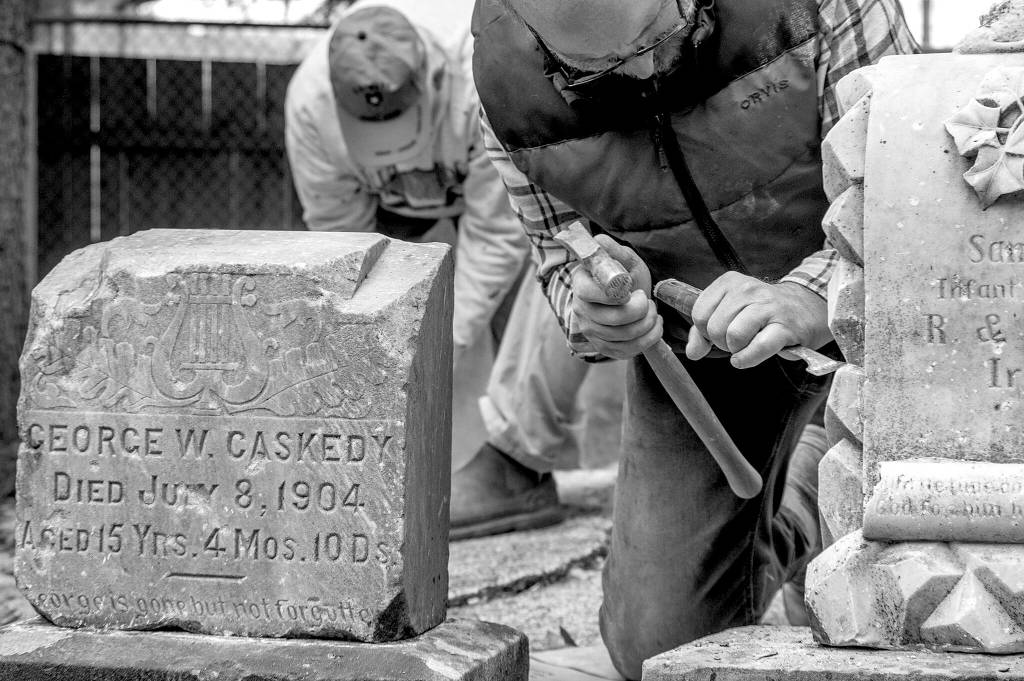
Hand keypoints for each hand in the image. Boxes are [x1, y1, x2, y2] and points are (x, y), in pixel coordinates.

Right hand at [571, 236, 662, 359]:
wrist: (629, 299)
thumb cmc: (625, 277)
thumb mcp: (624, 260)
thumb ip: (613, 250)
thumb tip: (598, 239)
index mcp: (581, 285)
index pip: (589, 294)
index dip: (614, 296)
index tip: (630, 290)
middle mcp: (581, 311)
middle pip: (612, 320)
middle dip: (640, 311)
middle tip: (648, 301)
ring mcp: (591, 332)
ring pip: (623, 337)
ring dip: (648, 324)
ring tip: (653, 312)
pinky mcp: (604, 348)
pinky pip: (627, 351)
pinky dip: (648, 339)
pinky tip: (654, 327)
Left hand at [684, 272, 830, 368]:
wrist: (806, 308)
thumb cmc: (762, 313)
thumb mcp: (730, 313)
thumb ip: (703, 332)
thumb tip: (692, 352)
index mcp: (729, 282)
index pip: (699, 314)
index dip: (704, 332)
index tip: (719, 332)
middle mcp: (747, 289)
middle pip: (714, 328)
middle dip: (721, 343)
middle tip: (736, 341)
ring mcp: (767, 306)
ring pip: (733, 336)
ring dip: (736, 350)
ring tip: (746, 345)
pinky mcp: (784, 326)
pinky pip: (757, 347)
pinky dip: (747, 359)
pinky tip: (746, 358)